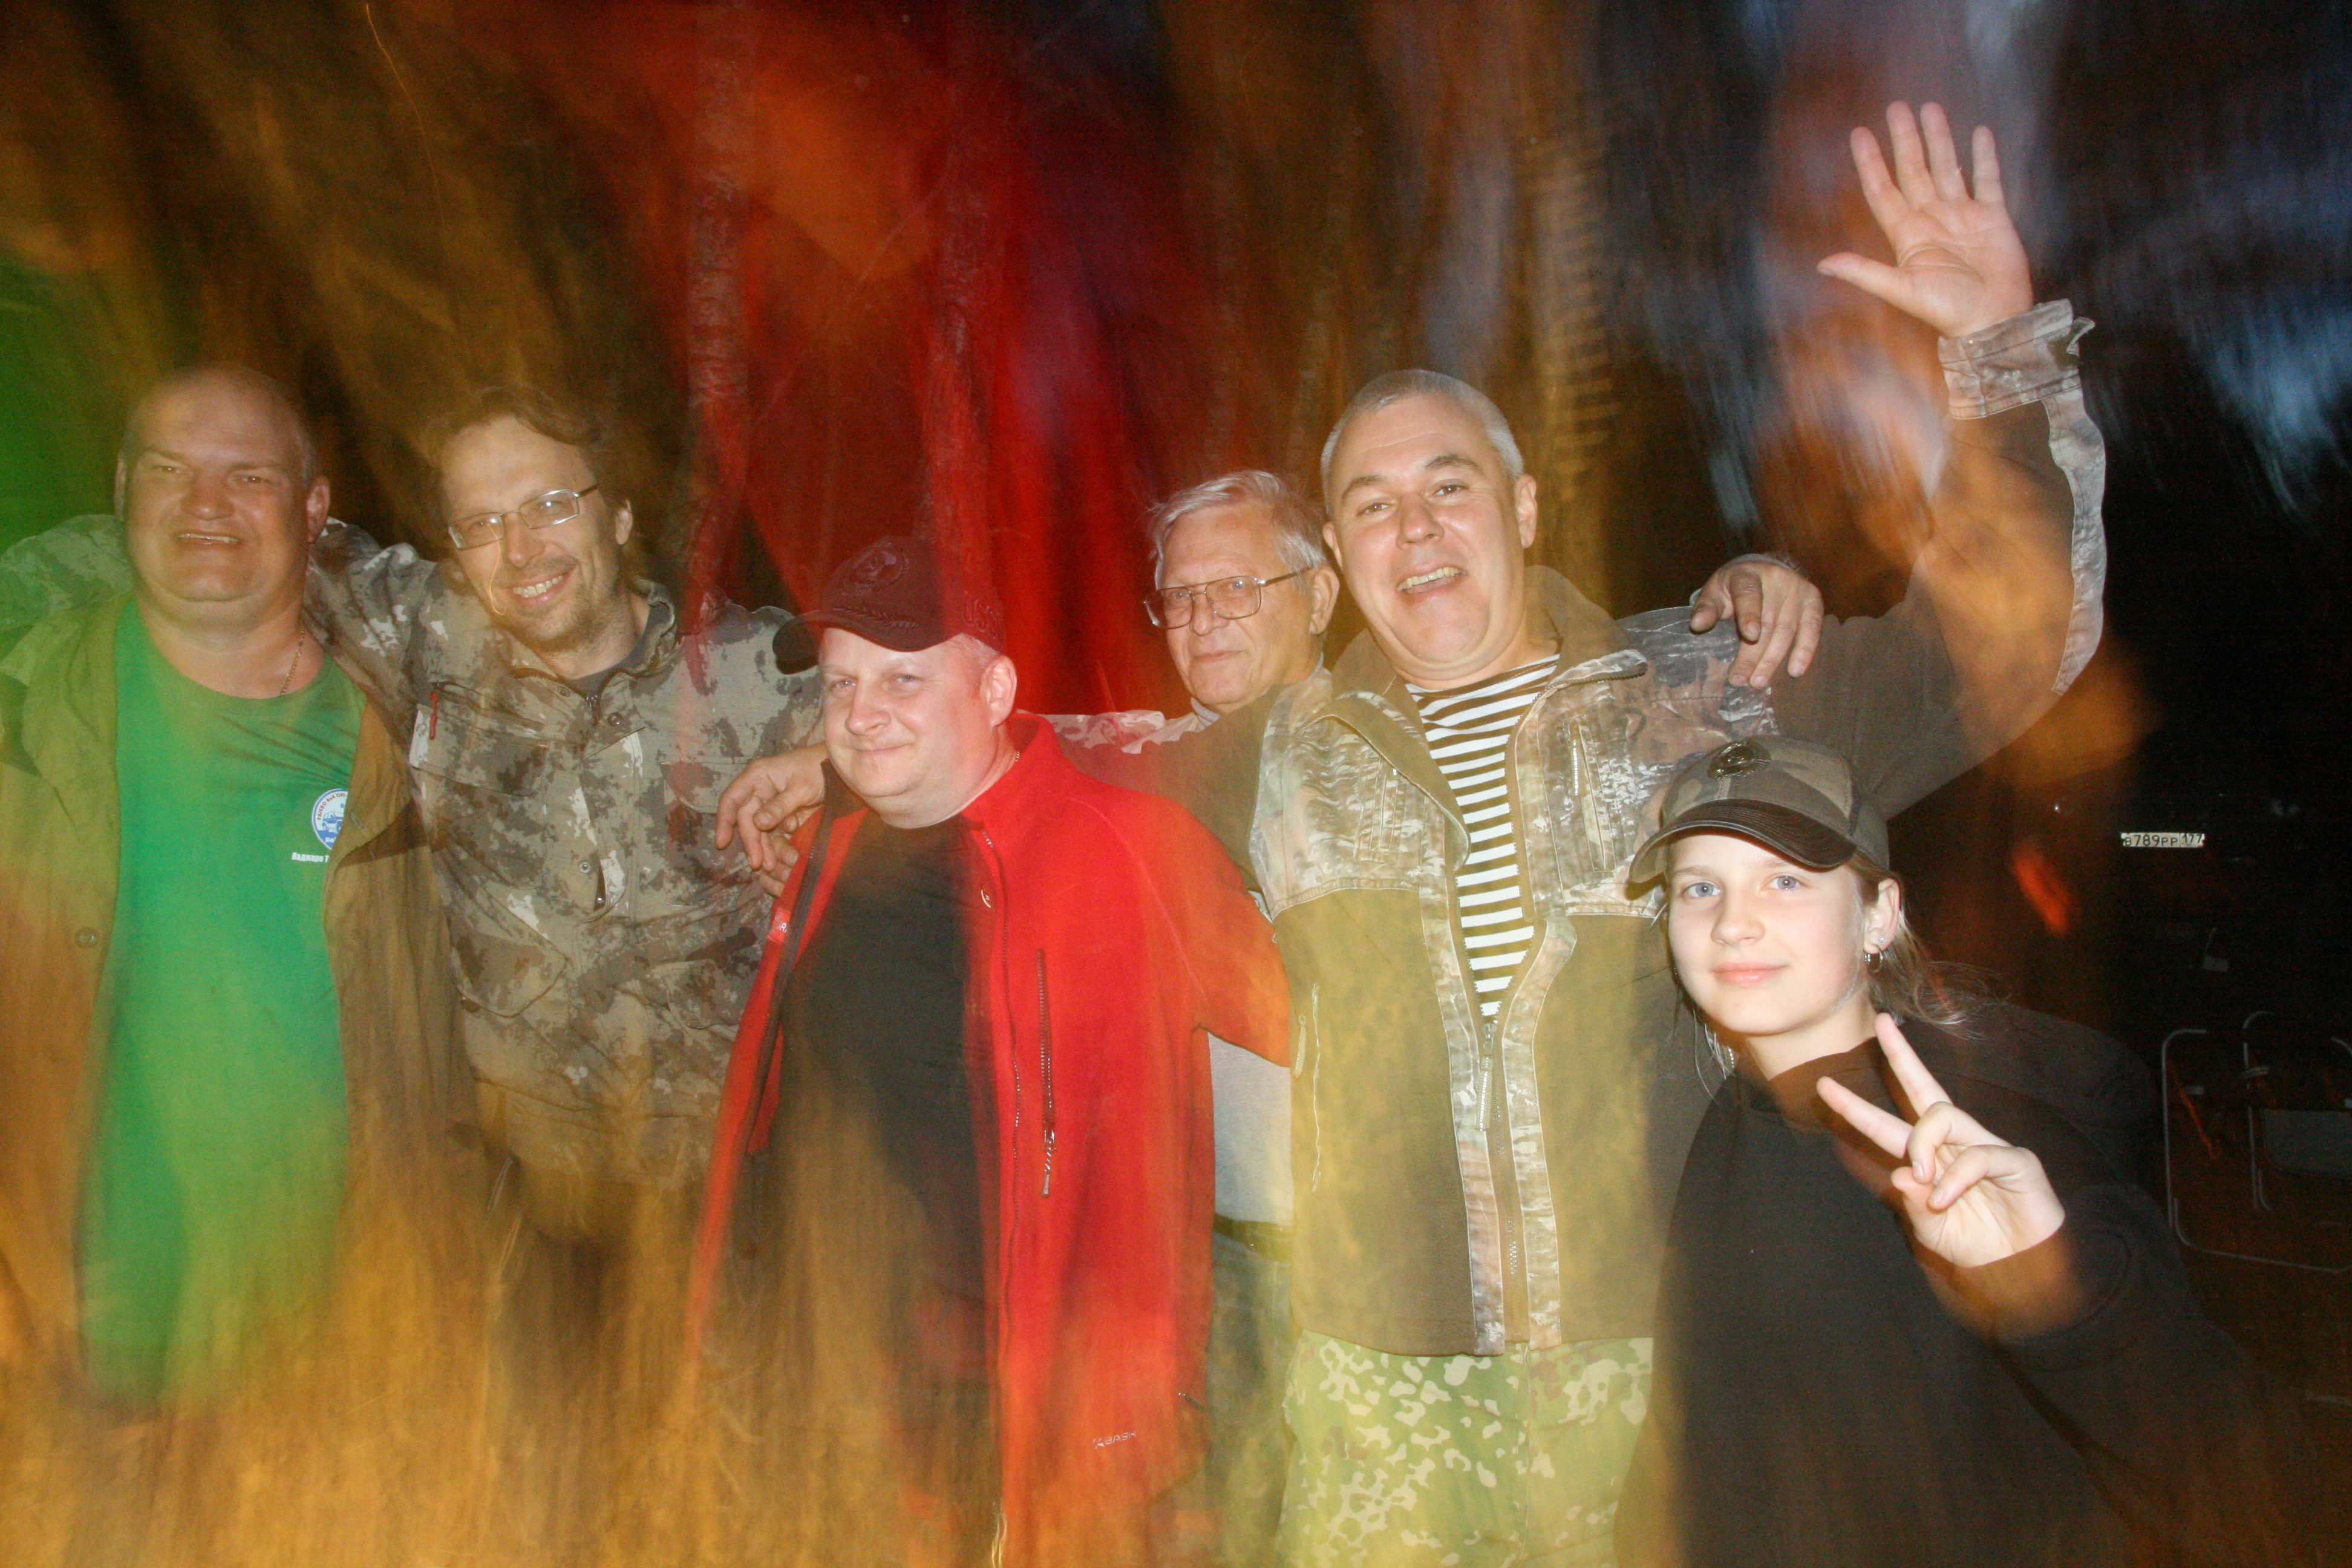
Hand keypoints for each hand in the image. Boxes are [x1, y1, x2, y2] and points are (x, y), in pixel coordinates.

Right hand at [713, 745, 825, 897]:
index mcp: (757, 776)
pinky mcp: (783, 813)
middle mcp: (759, 789)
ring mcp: (771, 802)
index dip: (724, 821)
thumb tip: (757, 823)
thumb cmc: (818, 768)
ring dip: (763, 847)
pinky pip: (774, 831)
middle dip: (751, 841)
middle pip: (746, 819)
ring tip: (769, 866)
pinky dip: (777, 844)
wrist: (841, 768)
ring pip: (760, 829)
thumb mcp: (801, 787)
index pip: (732, 799)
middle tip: (757, 863)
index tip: (722, 842)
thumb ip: (780, 806)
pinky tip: (780, 858)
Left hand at [1688, 556, 1824, 687]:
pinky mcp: (1813, 601)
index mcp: (1748, 574)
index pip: (1749, 595)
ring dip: (1773, 659)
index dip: (1750, 615)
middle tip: (1741, 679)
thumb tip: (1697, 625)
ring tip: (1759, 682)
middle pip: (1767, 621)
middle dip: (1754, 654)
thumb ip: (1707, 607)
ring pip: (1787, 630)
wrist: (1764, 570)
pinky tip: (1796, 670)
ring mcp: (1798, 590)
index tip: (1749, 636)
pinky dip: (1805, 651)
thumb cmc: (1734, 587)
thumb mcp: (1716, 591)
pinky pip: (1812, 629)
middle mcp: (1777, 580)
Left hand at [1817, 102, 2033, 338]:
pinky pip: (1987, 179)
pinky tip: (1978, 133)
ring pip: (1947, 167)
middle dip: (1905, 139)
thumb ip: (1864, 271)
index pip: (1884, 189)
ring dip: (1939, 139)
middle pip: (1914, 169)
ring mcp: (1963, 216)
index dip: (1871, 162)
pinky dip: (1984, 157)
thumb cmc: (1948, 310)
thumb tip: (1823, 263)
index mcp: (1908, 234)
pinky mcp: (1993, 217)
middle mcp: (1932, 219)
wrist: (1993, 321)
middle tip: (1897, 107)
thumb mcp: (1901, 290)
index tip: (1860, 134)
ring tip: (1930, 108)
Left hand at [1817, 1014, 2066, 1269]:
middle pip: (1925, 1090)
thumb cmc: (1976, 1247)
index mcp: (1929, 1159)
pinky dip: (1956, 1177)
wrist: (2021, 1271)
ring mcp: (1986, 1147)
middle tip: (1881, 1023)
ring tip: (1921, 1174)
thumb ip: (1913, 1202)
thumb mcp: (1930, 1229)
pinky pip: (1979, 1154)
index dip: (1856, 1108)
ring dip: (1923, 1143)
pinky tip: (1946, 1199)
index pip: (1887, 1125)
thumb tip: (1900, 1174)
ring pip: (1944, 1115)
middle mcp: (1955, 1144)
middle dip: (1903, 1056)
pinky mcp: (2016, 1161)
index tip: (1824, 1086)